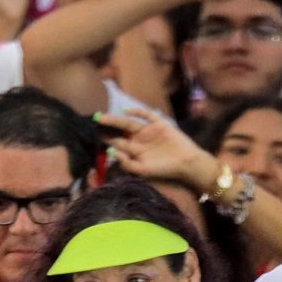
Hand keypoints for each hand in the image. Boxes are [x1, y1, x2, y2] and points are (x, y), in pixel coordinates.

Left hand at [99, 108, 213, 186]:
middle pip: (120, 131)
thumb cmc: (165, 169)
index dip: (107, 140)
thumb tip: (112, 152)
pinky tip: (125, 111)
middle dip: (108, 126)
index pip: (117, 144)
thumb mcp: (143, 170)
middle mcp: (139, 140)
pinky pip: (146, 115)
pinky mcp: (159, 123)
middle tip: (95, 120)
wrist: (186, 162)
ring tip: (103, 116)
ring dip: (116, 119)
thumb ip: (127, 163)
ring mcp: (148, 131)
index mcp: (135, 151)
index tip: (94, 134)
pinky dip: (136, 111)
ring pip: (129, 122)